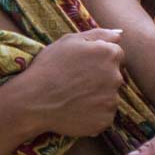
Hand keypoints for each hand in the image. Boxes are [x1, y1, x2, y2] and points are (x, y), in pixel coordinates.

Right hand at [9, 28, 124, 137]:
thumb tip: (120, 34)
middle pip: (115, 76)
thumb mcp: (70, 41)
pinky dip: (93, 114)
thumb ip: (99, 34)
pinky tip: (76, 110)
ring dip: (98, 97)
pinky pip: (104, 116)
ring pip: (110, 97)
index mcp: (110, 54)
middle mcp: (116, 77)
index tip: (83, 66)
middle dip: (101, 78)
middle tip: (76, 82)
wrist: (33, 100)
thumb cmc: (49, 66)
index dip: (99, 60)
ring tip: (74, 97)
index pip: (117, 55)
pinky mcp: (105, 121)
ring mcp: (112, 101)